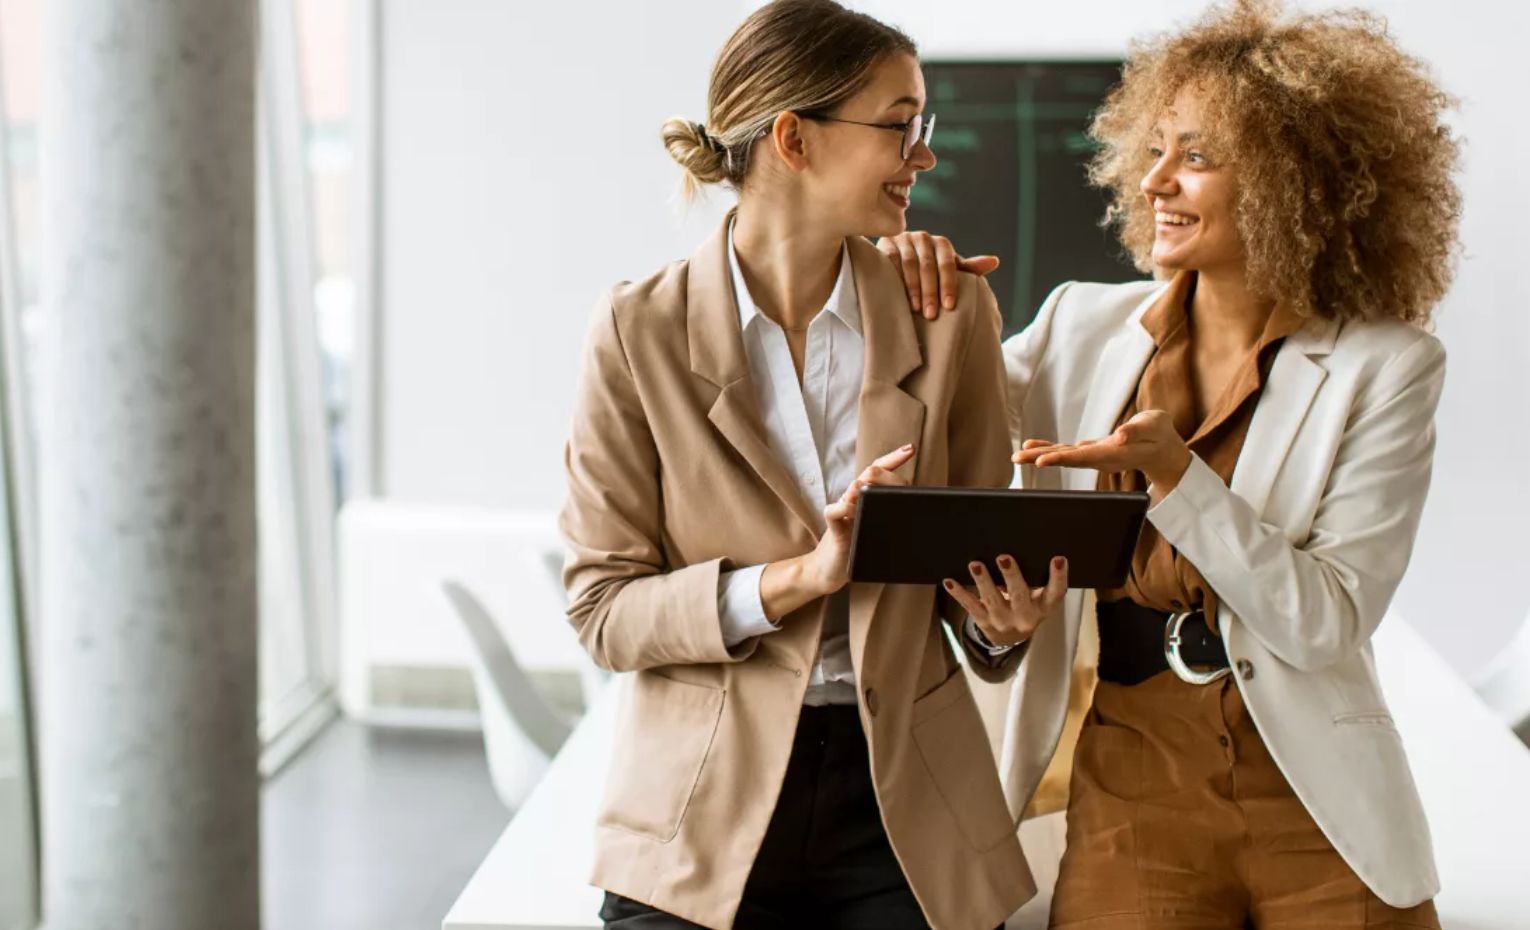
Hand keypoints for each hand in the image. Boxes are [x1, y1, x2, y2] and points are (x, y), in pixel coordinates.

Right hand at [804, 444, 915, 593]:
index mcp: (865, 500)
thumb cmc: (857, 549)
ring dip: (863, 485)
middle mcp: (852, 501)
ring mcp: (841, 513)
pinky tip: (850, 509)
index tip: (910, 448)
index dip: (893, 458)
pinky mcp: (833, 529)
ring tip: (871, 483)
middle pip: (869, 475)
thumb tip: (916, 509)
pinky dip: (841, 509)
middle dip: (885, 473)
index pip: (878, 472)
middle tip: (899, 481)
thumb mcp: (877, 531)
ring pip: (851, 490)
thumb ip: (890, 517)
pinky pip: (833, 513)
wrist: (828, 571)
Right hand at [875, 231, 999, 319]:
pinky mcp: (885, 244)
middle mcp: (923, 238)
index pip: (948, 264)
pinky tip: (896, 293)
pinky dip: (895, 276)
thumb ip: (969, 268)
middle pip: (928, 266)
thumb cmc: (929, 271)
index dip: (948, 285)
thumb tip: (995, 262)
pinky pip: (891, 259)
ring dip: (913, 287)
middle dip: (930, 291)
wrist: (899, 263)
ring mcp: (903, 239)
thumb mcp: (949, 271)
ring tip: (915, 309)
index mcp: (941, 244)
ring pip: (910, 263)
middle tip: (931, 314)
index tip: (949, 306)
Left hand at [944, 554, 1067, 646]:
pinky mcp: (984, 622)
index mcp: (1044, 606)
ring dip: (983, 581)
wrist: (1011, 638)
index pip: (1056, 593)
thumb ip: (1035, 577)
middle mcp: (1025, 616)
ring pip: (992, 600)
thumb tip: (1018, 544)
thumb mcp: (1038, 597)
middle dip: (1011, 576)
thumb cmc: (1026, 606)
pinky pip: (970, 606)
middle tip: (1004, 557)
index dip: (1059, 577)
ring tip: (975, 565)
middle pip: (1019, 595)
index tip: (1058, 559)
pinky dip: (959, 593)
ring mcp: (1003, 621)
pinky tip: (950, 581)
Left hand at [1013, 409, 1192, 494]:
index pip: (1083, 457)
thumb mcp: (1154, 426)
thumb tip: (1119, 435)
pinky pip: (1067, 451)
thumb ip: (1137, 431)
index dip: (1062, 459)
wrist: (1163, 448)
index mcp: (1114, 454)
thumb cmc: (1160, 434)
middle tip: (1017, 458)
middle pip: (1067, 459)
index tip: (1042, 462)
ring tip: (1019, 455)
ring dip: (1041, 456)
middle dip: (1041, 459)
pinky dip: (1050, 449)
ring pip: (1064, 456)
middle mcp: (1100, 458)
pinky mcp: (1092, 451)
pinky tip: (1033, 448)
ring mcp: (1095, 456)